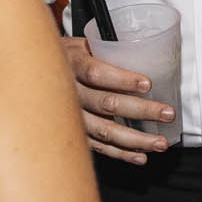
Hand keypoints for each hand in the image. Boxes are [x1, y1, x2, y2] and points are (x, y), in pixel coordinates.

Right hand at [61, 37, 176, 162]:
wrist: (34, 74)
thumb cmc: (65, 56)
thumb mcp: (80, 44)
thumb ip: (104, 51)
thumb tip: (144, 54)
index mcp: (72, 64)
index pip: (96, 73)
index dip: (122, 79)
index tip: (147, 84)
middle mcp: (70, 92)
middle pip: (107, 104)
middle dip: (142, 110)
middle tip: (167, 113)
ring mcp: (70, 116)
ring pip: (105, 130)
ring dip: (136, 139)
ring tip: (160, 143)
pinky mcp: (73, 133)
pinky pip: (98, 146)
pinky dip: (120, 153)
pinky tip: (140, 156)